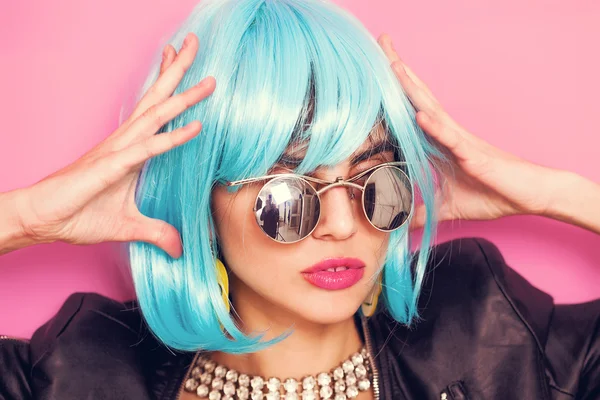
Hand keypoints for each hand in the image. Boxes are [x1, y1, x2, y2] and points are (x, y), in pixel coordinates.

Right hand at [14, 33, 214, 257]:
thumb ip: (157, 231)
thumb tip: (178, 247)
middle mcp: (125, 142)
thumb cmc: (77, 214)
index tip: (190, 69)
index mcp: (130, 149)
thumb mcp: (128, 226)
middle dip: (180, 72)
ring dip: (184, 95)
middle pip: (157, 100)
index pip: (155, 111)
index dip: (171, 86)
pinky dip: (172, 138)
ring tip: (208, 78)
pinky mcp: (110, 167)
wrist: (42, 219)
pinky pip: (147, 149)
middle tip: (197, 45)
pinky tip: (195, 127)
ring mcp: (118, 151)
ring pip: (156, 115)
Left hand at [378, 34, 555, 229]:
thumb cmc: (492, 194)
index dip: (392, 91)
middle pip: (417, 98)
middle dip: (398, 72)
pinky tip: (420, 116)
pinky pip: (452, 138)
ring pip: (431, 109)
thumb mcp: (447, 208)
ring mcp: (460, 141)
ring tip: (392, 66)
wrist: (528, 196)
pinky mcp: (473, 154)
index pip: (409, 111)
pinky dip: (435, 127)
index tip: (371, 73)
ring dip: (412, 89)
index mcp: (438, 141)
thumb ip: (422, 213)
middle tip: (379, 43)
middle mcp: (446, 134)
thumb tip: (399, 225)